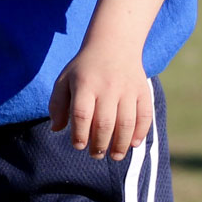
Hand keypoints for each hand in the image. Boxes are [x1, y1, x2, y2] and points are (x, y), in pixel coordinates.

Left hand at [47, 46, 153, 160]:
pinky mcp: (142, 91)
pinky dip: (141, 132)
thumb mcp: (64, 81)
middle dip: (100, 144)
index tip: (78, 146)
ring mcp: (127, 89)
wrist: (114, 45)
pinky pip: (145, 115)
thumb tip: (56, 129)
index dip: (80, 134)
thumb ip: (57, 105)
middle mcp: (107, 86)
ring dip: (121, 144)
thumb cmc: (84, 69)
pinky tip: (133, 144)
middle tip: (95, 154)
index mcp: (85, 84)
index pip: (82, 114)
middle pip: (104, 122)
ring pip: (126, 122)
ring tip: (114, 156)